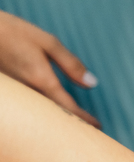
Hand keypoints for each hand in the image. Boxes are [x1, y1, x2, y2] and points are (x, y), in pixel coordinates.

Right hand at [0, 10, 99, 127]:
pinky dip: (42, 110)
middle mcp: (27, 91)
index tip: (97, 126)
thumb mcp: (48, 42)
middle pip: (54, 115)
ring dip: (56, 118)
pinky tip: (48, 109)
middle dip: (71, 124)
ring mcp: (16, 93)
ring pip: (40, 113)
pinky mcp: (9, 91)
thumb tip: (92, 84)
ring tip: (71, 123)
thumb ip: (71, 64)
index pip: (67, 108)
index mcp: (41, 79)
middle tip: (87, 130)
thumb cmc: (12, 32)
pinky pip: (28, 106)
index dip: (84, 120)